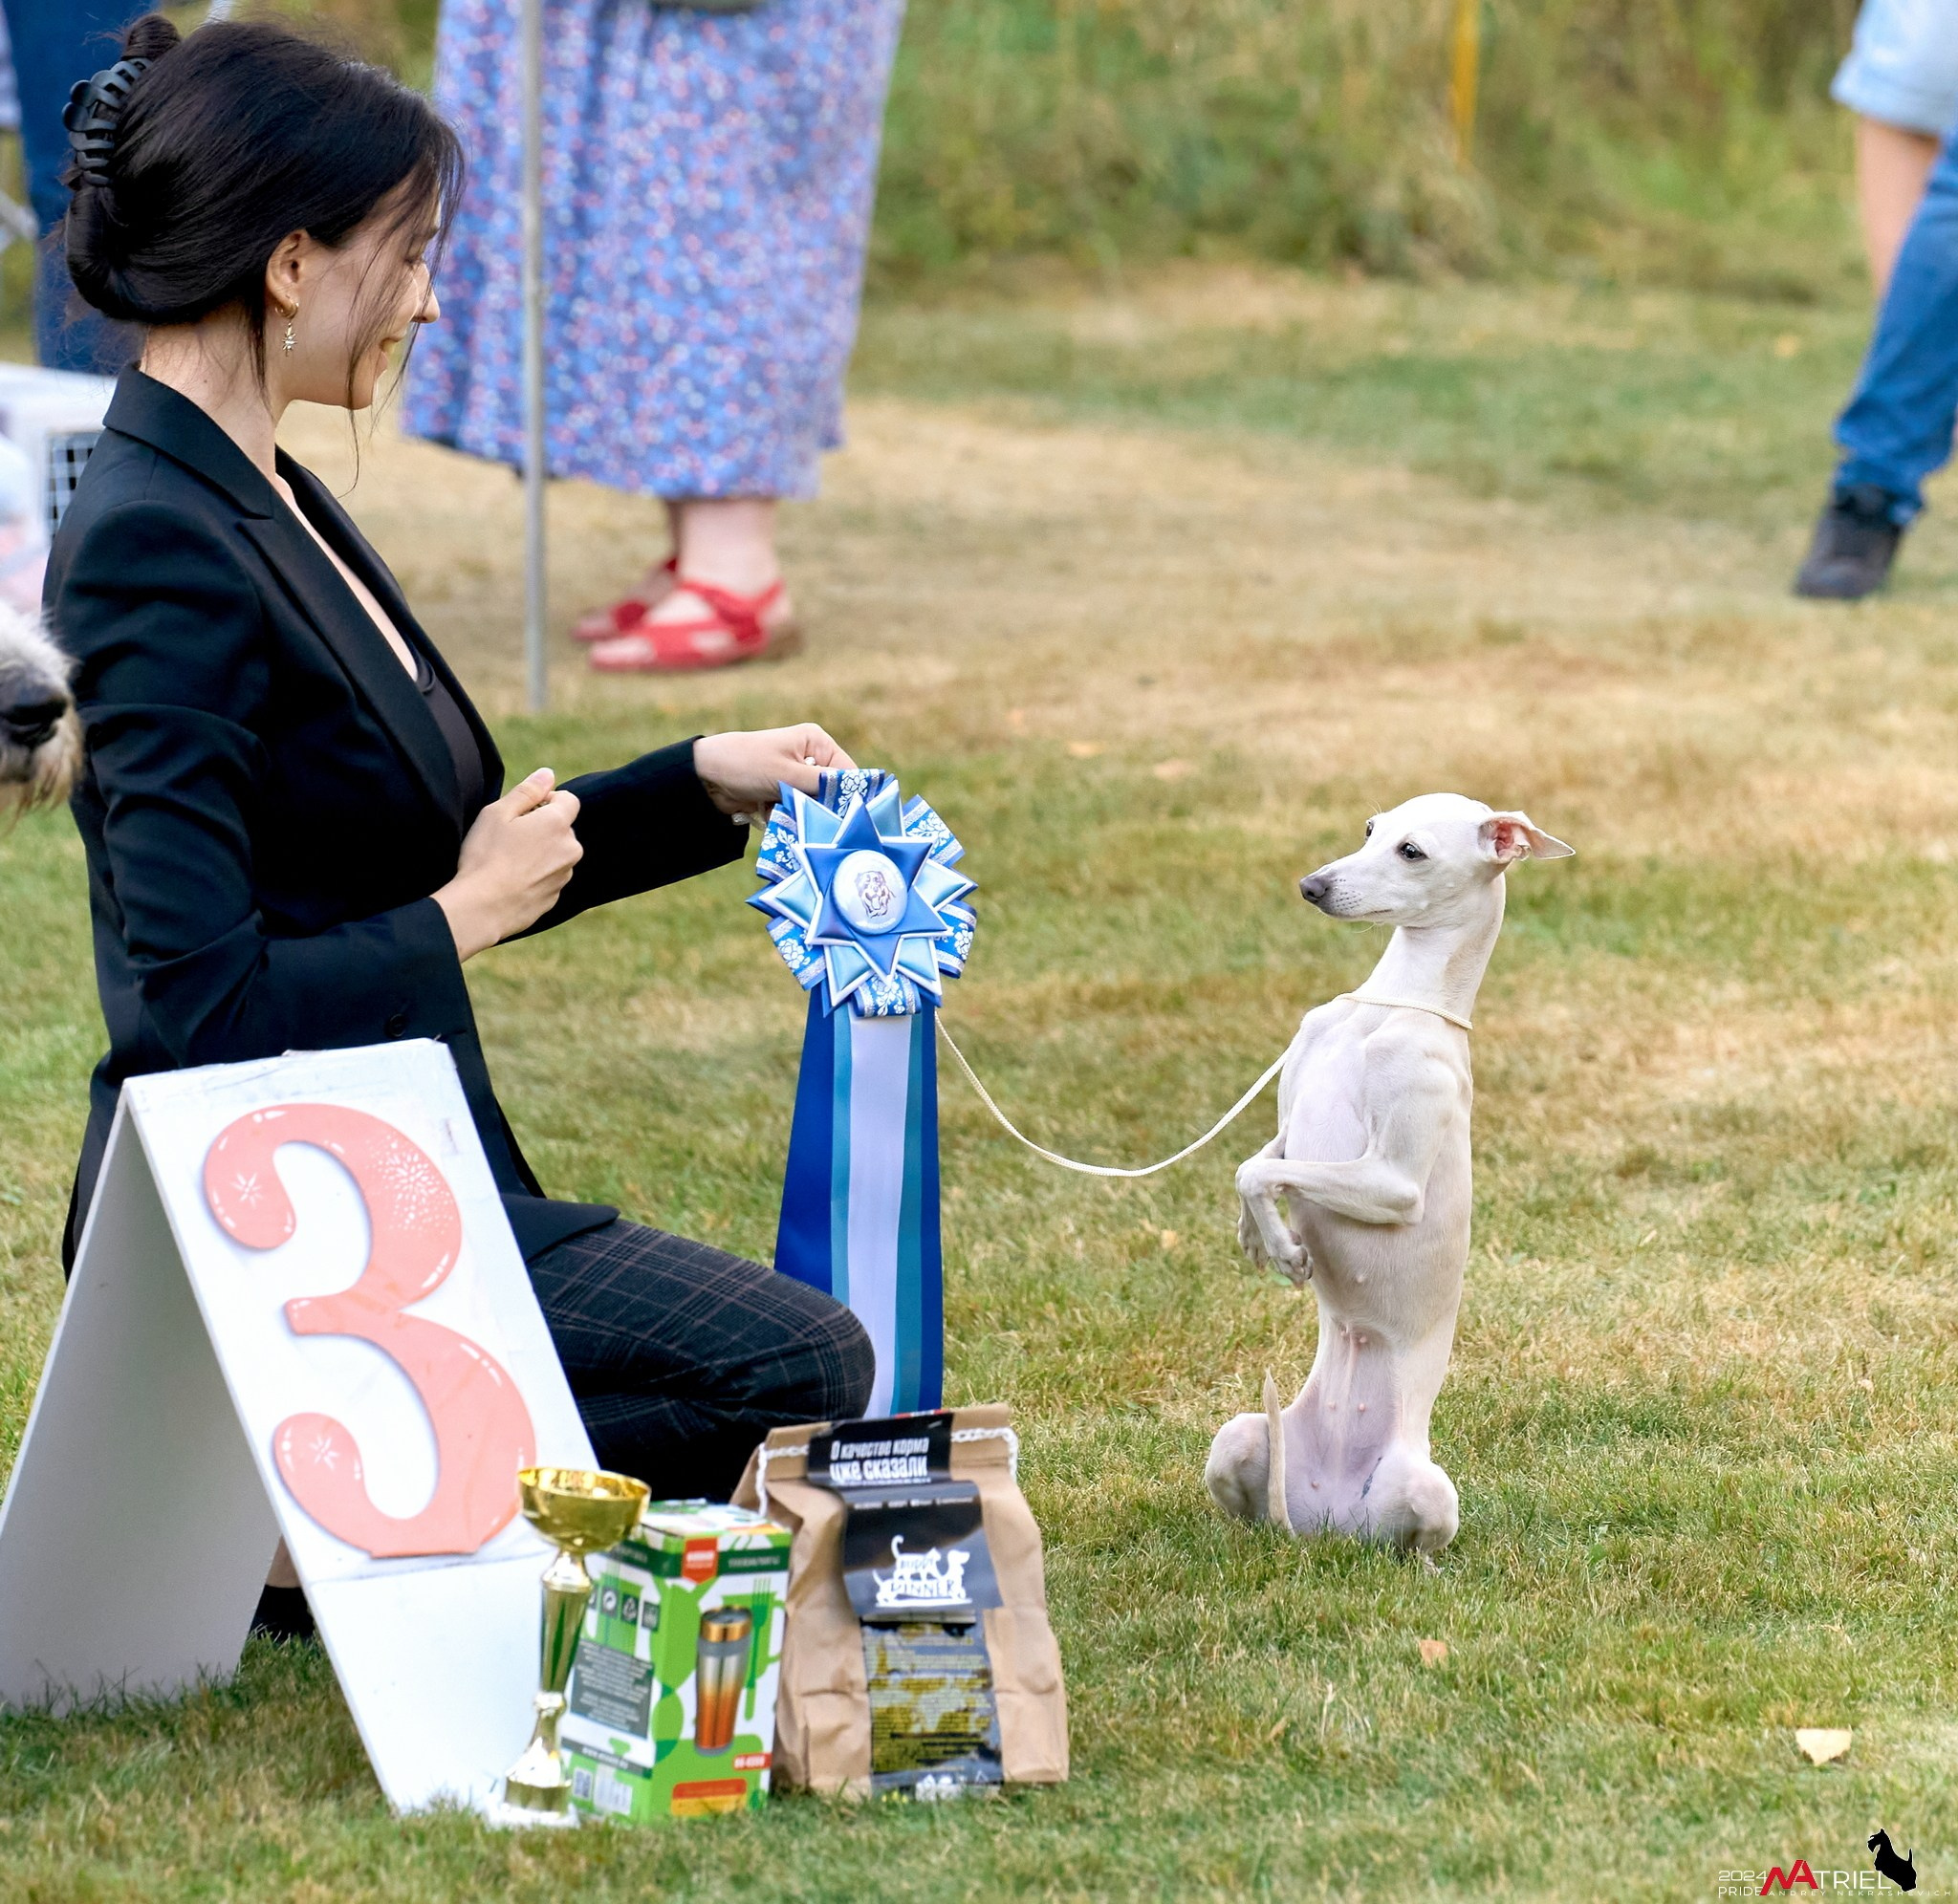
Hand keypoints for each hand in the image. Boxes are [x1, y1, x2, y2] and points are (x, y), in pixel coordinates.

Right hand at [433, 767, 583, 959]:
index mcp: (558, 824)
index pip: (569, 799)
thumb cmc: (486, 856)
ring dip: (540, 851)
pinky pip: (549, 877)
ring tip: (508, 861)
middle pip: (563, 828)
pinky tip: (511, 880)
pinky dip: (536, 875)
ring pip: (557, 853)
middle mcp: (570, 849)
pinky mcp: (556, 897)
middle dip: (542, 827)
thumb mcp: (498, 813)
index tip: (523, 810)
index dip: (546, 800)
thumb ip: (527, 791)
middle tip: (510, 837)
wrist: (482, 907)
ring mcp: (565, 875)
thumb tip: (548, 774)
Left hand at [693, 724, 855, 818]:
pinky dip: (788, 818)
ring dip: (802, 815)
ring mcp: (796, 777)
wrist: (705, 776)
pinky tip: (773, 816)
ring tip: (784, 814)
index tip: (847, 817)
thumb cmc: (747, 763)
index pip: (849, 773)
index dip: (850, 795)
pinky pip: (797, 811)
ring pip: (814, 806)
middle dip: (821, 808)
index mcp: (816, 743)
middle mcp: (810, 758)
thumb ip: (823, 785)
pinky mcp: (783, 794)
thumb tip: (856, 797)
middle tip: (811, 819)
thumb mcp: (788, 774)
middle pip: (833, 792)